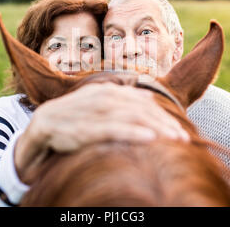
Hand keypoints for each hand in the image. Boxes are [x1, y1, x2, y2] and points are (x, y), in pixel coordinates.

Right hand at [14, 82, 188, 182]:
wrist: (45, 123)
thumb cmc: (78, 115)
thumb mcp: (101, 102)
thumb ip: (124, 99)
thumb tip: (150, 98)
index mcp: (111, 91)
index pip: (144, 102)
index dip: (164, 114)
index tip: (181, 128)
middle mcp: (105, 98)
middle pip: (142, 109)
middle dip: (165, 123)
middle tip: (184, 137)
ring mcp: (96, 112)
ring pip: (132, 118)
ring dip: (156, 128)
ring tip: (175, 139)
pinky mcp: (86, 128)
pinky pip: (114, 130)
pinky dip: (133, 133)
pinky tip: (150, 139)